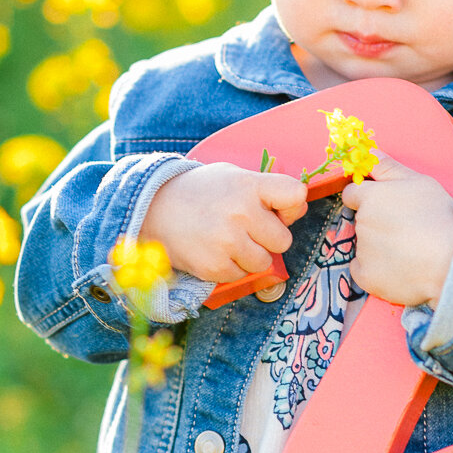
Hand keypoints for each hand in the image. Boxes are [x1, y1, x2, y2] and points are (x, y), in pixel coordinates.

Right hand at [139, 163, 307, 282]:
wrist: (153, 209)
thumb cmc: (201, 192)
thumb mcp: (234, 177)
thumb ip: (269, 190)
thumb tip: (299, 209)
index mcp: (249, 185)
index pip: (296, 194)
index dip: (290, 205)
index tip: (275, 207)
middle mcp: (242, 213)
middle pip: (284, 239)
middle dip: (268, 237)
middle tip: (246, 228)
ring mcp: (228, 241)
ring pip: (264, 262)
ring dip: (252, 256)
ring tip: (229, 240)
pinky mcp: (214, 266)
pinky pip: (242, 276)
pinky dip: (232, 267)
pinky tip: (216, 250)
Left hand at [341, 153, 452, 307]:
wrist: (451, 259)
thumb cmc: (438, 215)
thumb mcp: (418, 181)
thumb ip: (388, 167)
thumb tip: (367, 151)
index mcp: (370, 197)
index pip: (352, 194)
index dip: (366, 198)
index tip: (385, 206)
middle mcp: (361, 223)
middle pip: (361, 221)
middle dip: (377, 223)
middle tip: (406, 229)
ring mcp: (362, 251)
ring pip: (364, 246)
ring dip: (379, 247)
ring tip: (409, 250)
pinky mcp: (366, 277)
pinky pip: (363, 271)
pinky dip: (376, 271)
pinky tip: (399, 268)